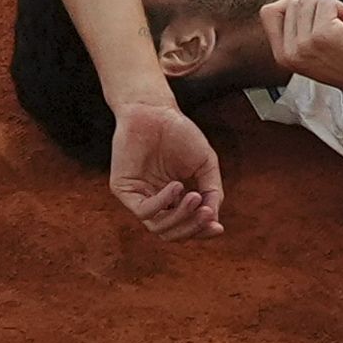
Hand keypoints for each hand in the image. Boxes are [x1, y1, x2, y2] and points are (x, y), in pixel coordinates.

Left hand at [113, 93, 224, 239]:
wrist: (155, 110)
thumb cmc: (179, 133)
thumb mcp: (205, 164)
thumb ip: (212, 191)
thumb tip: (214, 218)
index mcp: (171, 199)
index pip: (185, 226)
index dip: (202, 231)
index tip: (219, 227)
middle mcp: (153, 201)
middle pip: (171, 233)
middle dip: (192, 228)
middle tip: (207, 213)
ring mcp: (137, 197)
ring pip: (157, 227)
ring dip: (181, 217)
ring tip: (195, 197)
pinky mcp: (123, 190)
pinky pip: (143, 211)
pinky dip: (163, 203)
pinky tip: (177, 186)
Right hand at [259, 0, 342, 94]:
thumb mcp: (310, 55)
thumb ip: (296, 33)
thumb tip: (295, 3)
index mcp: (283, 56)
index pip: (268, 13)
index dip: (290, 5)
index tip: (309, 15)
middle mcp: (290, 51)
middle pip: (291, 2)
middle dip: (315, 7)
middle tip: (331, 25)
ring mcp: (305, 43)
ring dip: (330, 8)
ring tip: (341, 28)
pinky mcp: (323, 34)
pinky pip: (327, 2)